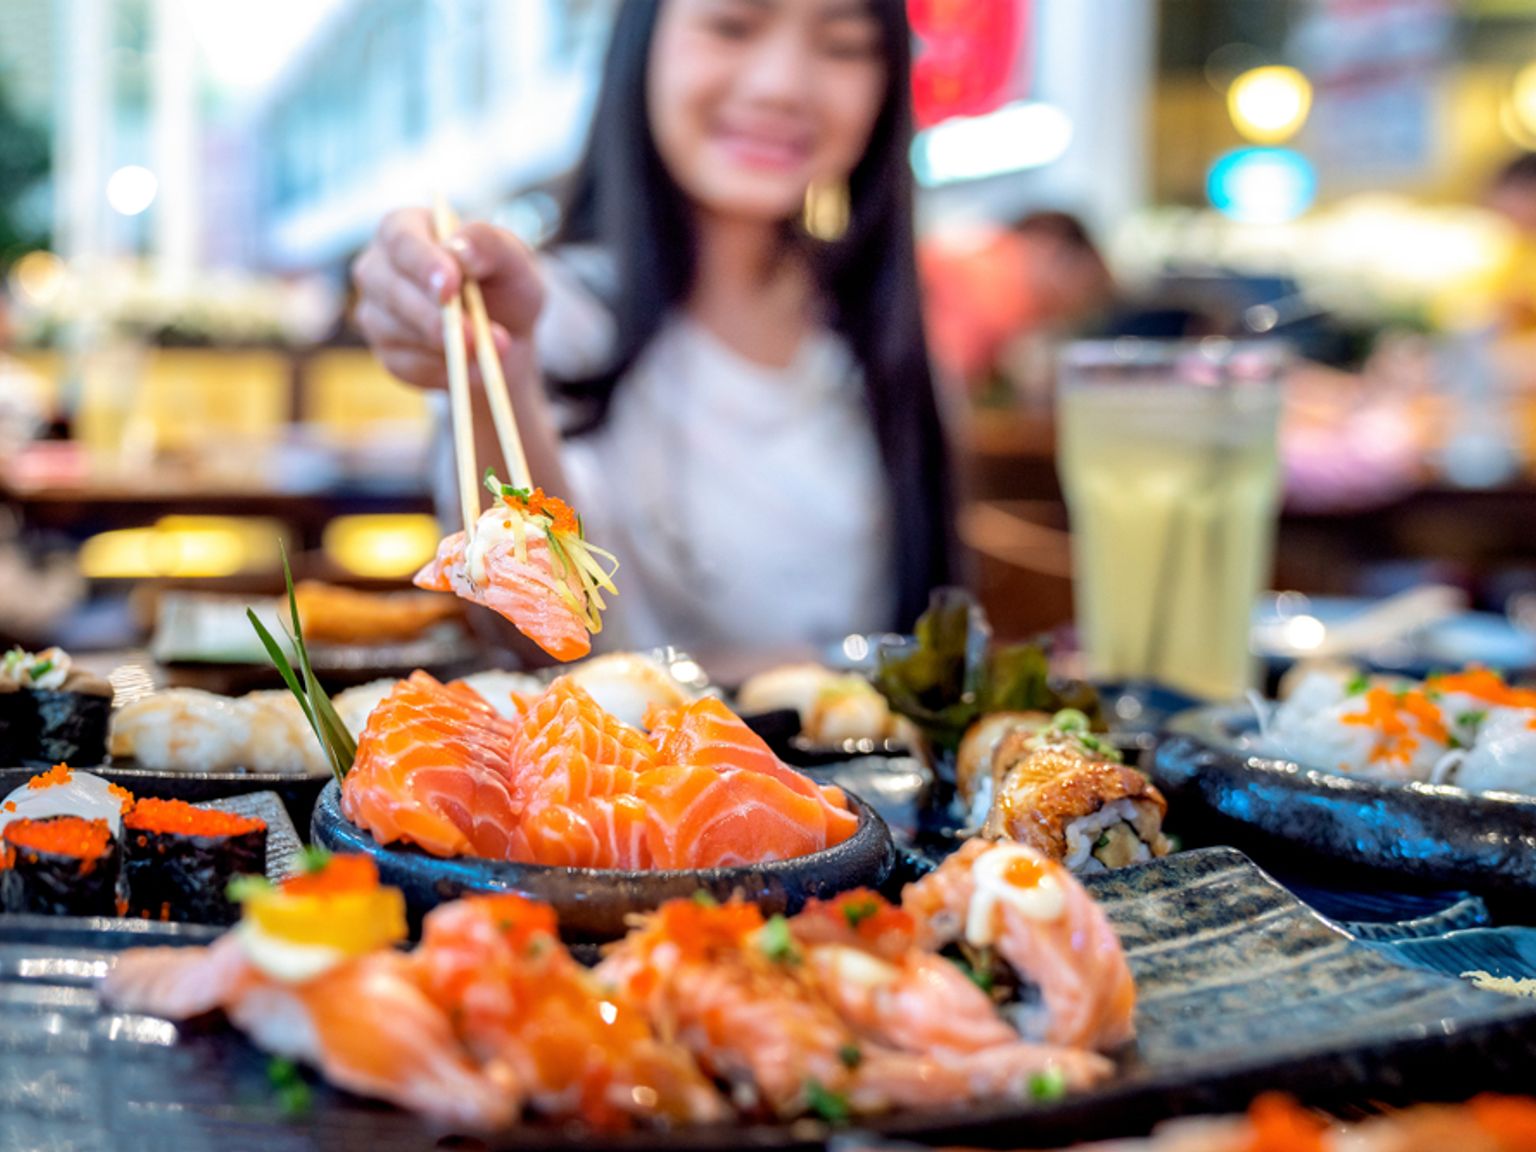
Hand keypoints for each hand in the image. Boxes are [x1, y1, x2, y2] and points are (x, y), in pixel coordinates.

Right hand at [351, 207, 544, 390]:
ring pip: (395, 330)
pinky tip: (475, 367)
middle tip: (473, 336)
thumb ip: (489, 244)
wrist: (508, 336)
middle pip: (389, 287)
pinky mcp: (387, 354)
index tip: (450, 286)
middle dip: (434, 315)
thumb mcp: (513, 259)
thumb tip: (459, 250)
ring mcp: (376, 312)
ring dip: (446, 346)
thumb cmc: (504, 284)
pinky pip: (407, 366)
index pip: (400, 238)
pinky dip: (445, 370)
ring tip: (492, 350)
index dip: (423, 263)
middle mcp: (379, 267)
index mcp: (405, 228)